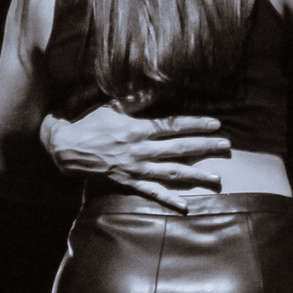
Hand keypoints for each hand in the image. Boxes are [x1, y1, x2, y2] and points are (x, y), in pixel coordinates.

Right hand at [41, 106, 229, 211]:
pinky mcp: (129, 182)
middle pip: (179, 148)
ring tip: (217, 179)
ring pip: (171, 172)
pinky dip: (169, 199)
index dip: (197, 124)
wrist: (65, 148)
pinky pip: (152, 192)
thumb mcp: (112, 106)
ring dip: (196, 175)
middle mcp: (141, 150)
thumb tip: (159, 86)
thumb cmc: (90, 123)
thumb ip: (137, 98)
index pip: (174, 125)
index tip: (216, 124)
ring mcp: (136, 168)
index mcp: (138, 129)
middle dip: (205, 147)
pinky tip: (186, 206)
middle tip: (226, 147)